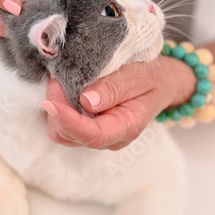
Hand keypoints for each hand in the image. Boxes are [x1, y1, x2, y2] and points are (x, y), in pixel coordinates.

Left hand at [43, 56, 195, 150]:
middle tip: (57, 78)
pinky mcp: (89, 127)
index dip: (68, 120)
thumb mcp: (140, 76)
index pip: (92, 136)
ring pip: (62, 132)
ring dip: (55, 108)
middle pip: (69, 136)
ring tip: (60, 81)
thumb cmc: (153, 78)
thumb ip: (114, 88)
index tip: (50, 101)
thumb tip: (85, 101)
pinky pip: (64, 124)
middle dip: (57, 109)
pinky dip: (58, 107)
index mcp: (126, 128)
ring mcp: (98, 134)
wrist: (163, 83)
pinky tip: (64, 88)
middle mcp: (109, 137)